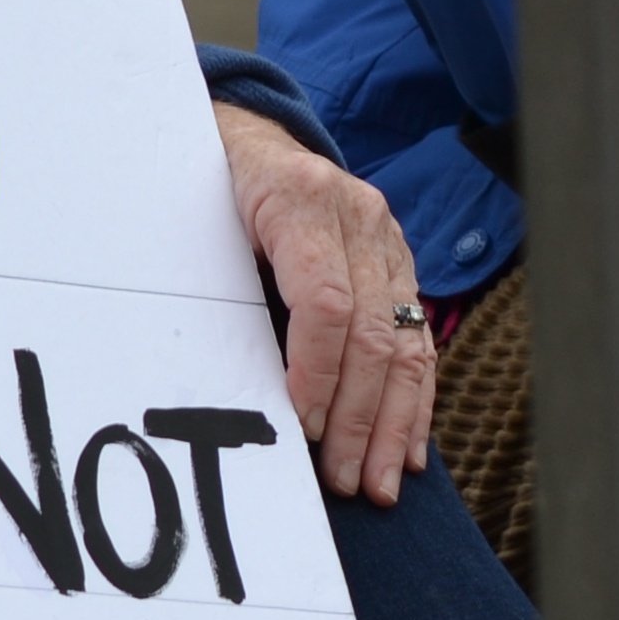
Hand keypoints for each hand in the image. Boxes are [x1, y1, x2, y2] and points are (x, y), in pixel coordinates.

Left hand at [213, 98, 434, 503]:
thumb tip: (235, 385)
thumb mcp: (198, 223)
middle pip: (375, 332)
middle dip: (361, 417)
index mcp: (300, 200)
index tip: (304, 429)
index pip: (325, 301)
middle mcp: (359, 217)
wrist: (249, 135)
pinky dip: (415, 401)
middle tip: (346, 481)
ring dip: (396, 424)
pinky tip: (412, 450)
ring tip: (382, 484)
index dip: (317, 371)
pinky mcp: (401, 265)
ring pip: (408, 343)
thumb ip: (222, 290)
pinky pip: (419, 340)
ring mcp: (388, 241)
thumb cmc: (208, 189)